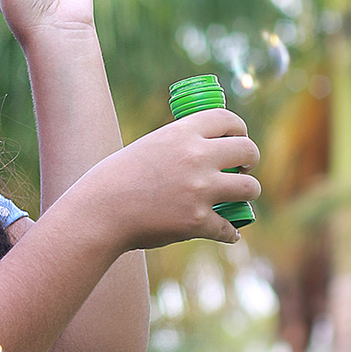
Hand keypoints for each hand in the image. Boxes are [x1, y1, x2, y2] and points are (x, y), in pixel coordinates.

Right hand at [82, 110, 261, 250]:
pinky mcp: (198, 221)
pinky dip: (229, 232)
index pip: (227, 119)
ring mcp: (200, 190)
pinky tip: (227, 232)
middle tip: (242, 170)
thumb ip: (177, 145)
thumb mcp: (148, 146)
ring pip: (250, 188)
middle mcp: (196, 157)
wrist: (99, 212)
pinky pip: (229, 228)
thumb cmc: (115, 179)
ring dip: (247, 194)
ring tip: (238, 198)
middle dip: (250, 160)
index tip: (240, 139)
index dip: (239, 129)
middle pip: (248, 150)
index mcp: (182, 133)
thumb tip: (204, 152)